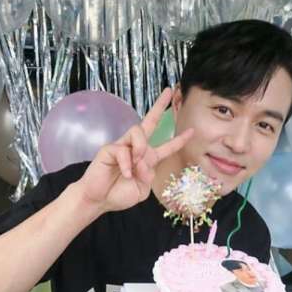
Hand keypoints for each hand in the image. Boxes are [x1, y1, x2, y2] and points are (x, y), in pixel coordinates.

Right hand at [76, 88, 193, 213]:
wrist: (99, 200)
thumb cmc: (119, 195)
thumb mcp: (142, 189)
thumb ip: (148, 176)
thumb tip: (144, 162)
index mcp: (147, 159)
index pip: (166, 146)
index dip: (179, 140)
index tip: (192, 131)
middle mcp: (136, 148)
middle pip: (149, 121)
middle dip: (159, 106)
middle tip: (169, 91)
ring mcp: (122, 146)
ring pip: (138, 131)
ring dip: (141, 148)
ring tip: (137, 165)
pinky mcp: (109, 149)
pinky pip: (123, 150)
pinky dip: (127, 164)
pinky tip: (125, 174)